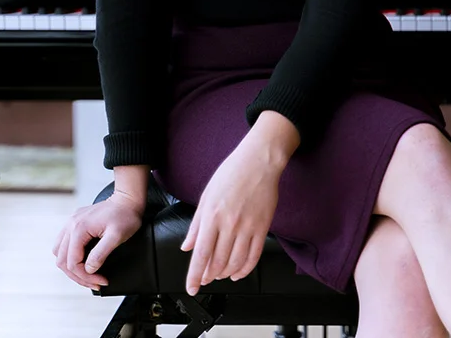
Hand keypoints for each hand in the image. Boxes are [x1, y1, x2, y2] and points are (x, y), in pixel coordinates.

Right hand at [52, 193, 142, 289]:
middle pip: (62, 260)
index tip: (100, 281)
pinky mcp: (75, 222)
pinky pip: (64, 244)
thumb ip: (101, 254)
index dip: (85, 277)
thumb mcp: (117, 236)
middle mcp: (71, 224)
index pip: (73, 262)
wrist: (127, 200)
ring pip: (59, 253)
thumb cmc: (125, 215)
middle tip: (95, 283)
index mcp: (79, 228)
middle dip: (78, 276)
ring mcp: (71, 222)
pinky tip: (82, 262)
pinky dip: (70, 257)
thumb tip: (89, 269)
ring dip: (71, 268)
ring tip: (87, 276)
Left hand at [181, 138, 281, 294]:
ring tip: (219, 275)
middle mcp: (229, 224)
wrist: (258, 161)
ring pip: (235, 263)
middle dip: (209, 276)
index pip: (201, 253)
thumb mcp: (207, 195)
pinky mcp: (263, 227)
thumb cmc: (230, 174)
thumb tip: (187, 247)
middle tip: (205, 279)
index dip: (195, 275)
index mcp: (212, 215)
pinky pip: (254, 256)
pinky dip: (245, 270)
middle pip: (218, 262)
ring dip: (225, 274)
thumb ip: (196, 224)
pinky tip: (238, 273)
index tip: (192, 288)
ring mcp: (248, 227)